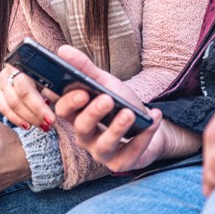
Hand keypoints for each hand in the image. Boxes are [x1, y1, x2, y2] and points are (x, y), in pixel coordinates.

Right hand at [0, 63, 56, 131]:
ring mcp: (1, 81)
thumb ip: (52, 87)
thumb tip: (52, 102)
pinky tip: (27, 124)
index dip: (38, 107)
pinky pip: (3, 108)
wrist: (32, 62)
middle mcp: (8, 72)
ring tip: (40, 125)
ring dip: (25, 119)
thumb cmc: (46, 67)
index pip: (26, 90)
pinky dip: (15, 118)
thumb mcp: (52, 73)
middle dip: (33, 116)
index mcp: (21, 64)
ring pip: (9, 106)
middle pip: (16, 99)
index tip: (51, 119)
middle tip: (47, 125)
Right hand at [53, 45, 180, 171]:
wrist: (148, 124)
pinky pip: (129, 154)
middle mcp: (85, 136)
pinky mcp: (121, 163)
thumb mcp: (105, 83)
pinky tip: (152, 119)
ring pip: (103, 145)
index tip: (82, 91)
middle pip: (81, 127)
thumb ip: (85, 69)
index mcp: (76, 115)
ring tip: (129, 113)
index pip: (63, 110)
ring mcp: (102, 152)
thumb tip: (63, 50)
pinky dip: (143, 137)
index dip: (70, 102)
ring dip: (117, 128)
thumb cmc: (120, 103)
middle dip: (94, 113)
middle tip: (107, 98)